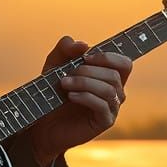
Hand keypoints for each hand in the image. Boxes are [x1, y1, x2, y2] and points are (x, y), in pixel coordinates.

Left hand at [27, 36, 132, 166]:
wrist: (42, 122)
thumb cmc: (52, 91)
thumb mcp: (54, 64)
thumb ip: (66, 49)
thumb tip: (83, 44)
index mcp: (108, 76)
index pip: (124, 64)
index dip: (109, 57)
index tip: (85, 57)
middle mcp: (115, 92)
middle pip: (114, 75)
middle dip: (88, 71)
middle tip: (66, 74)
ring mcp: (112, 108)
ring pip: (109, 90)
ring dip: (84, 83)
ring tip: (64, 84)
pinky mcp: (104, 122)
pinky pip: (102, 106)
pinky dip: (85, 97)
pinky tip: (70, 96)